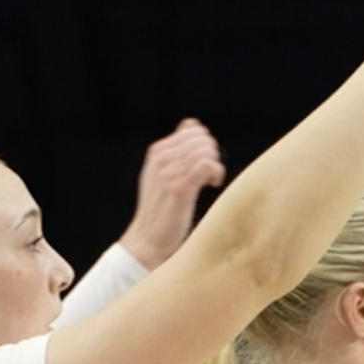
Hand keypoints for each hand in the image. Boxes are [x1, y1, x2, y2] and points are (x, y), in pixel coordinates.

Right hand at [118, 120, 227, 269]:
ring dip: (215, 164)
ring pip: (206, 150)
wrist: (148, 238)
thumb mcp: (161, 173)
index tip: (204, 163)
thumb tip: (191, 124)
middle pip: (202, 138)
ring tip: (209, 180)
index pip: (192, 129)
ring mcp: (169, 173)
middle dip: (212, 153)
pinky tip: (212, 184)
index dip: (205, 144)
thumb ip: (174, 150)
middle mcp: (161, 159)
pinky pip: (207, 165)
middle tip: (209, 173)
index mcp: (157, 151)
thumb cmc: (160, 209)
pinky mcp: (180, 188)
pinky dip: (216, 172)